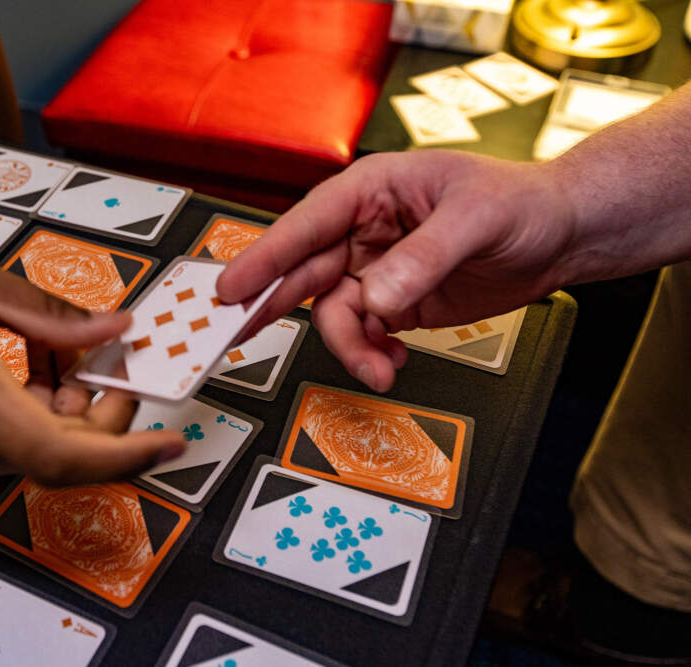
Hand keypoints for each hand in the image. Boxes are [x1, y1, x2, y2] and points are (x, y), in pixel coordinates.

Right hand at [0, 252, 185, 483]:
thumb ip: (47, 312)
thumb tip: (116, 329)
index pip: (61, 453)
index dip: (125, 455)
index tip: (171, 443)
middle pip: (62, 452)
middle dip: (105, 413)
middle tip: (113, 358)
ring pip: (41, 448)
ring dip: (70, 407)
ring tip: (59, 346)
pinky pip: (13, 443)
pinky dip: (40, 409)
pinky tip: (30, 361)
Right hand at [217, 151, 575, 390]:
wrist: (561, 236)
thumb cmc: (522, 202)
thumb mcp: (475, 219)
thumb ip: (422, 258)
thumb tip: (376, 298)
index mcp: (372, 190)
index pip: (306, 224)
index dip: (265, 256)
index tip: (231, 287)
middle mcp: (365, 230)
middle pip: (304, 271)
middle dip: (273, 304)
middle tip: (238, 333)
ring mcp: (378, 269)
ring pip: (336, 313)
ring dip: (350, 346)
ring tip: (380, 367)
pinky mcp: (396, 302)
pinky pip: (365, 333)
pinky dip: (373, 353)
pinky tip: (395, 358)